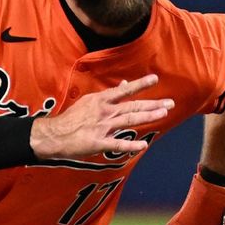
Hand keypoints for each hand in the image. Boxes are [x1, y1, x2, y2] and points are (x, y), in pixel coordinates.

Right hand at [30, 74, 173, 158]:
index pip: (124, 91)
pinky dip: (131, 144)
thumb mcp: (89, 102)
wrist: (54, 135)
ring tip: (162, 114)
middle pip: (132, 106)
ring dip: (147, 117)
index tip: (155, 79)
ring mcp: (102, 127)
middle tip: (170, 103)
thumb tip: (123, 85)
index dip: (140, 85)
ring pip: (129, 120)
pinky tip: (143, 145)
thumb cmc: (72, 119)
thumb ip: (108, 96)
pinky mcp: (98, 143)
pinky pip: (117, 143)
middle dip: (152, 104)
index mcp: (100, 100)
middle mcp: (104, 111)